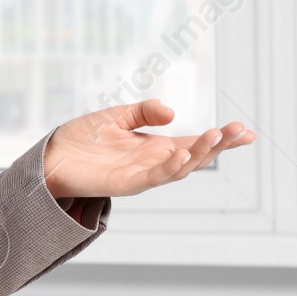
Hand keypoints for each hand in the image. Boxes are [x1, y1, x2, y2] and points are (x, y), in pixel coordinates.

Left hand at [41, 99, 254, 198]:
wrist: (51, 157)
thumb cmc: (82, 139)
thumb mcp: (117, 116)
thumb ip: (144, 111)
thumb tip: (173, 112)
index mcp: (155, 148)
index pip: (194, 143)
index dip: (220, 139)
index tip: (246, 131)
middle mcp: (153, 163)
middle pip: (195, 157)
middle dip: (219, 145)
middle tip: (240, 131)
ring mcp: (142, 176)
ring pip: (180, 168)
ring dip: (199, 154)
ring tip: (216, 136)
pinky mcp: (125, 184)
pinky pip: (153, 177)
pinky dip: (169, 167)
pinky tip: (182, 153)